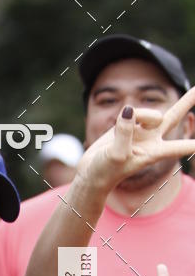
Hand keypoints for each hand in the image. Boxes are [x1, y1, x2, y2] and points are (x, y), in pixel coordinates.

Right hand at [75, 89, 194, 195]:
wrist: (92, 173)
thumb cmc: (105, 171)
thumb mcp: (116, 155)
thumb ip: (124, 132)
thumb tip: (130, 110)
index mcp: (154, 152)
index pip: (179, 146)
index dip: (192, 144)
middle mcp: (151, 140)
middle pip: (173, 117)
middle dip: (186, 102)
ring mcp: (141, 131)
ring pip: (147, 112)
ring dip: (139, 116)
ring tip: (120, 134)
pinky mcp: (128, 125)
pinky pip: (130, 112)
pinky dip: (123, 118)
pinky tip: (115, 132)